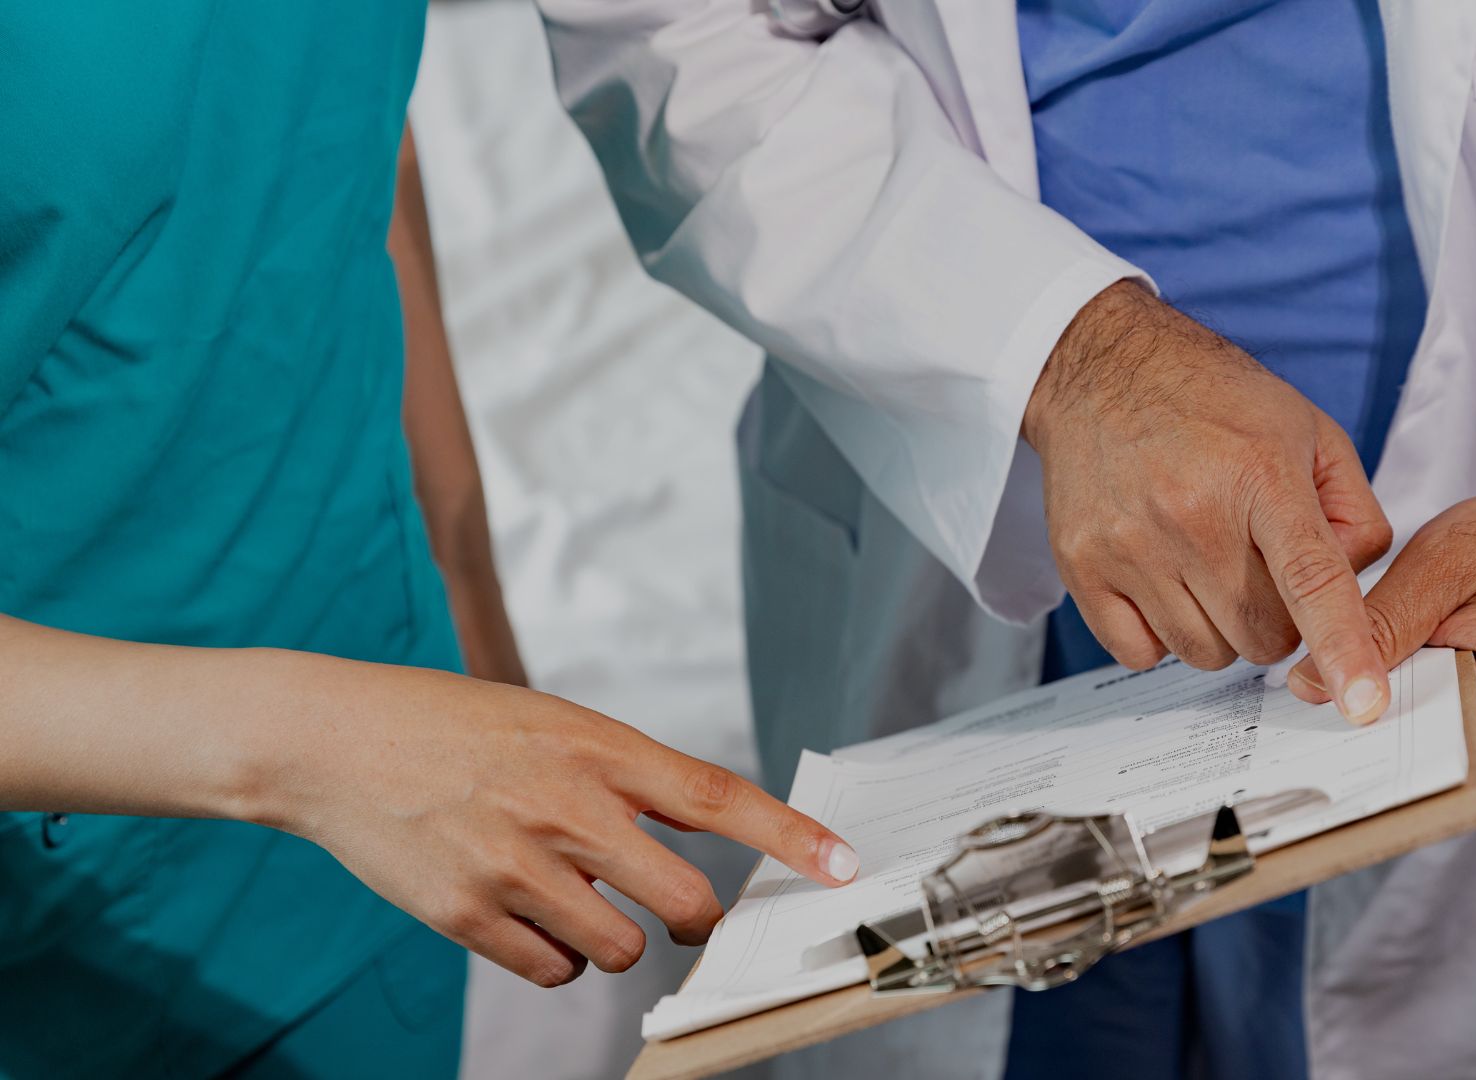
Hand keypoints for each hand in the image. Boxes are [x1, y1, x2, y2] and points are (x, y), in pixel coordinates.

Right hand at [251, 658, 857, 986]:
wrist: (334, 742)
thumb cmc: (455, 727)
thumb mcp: (555, 722)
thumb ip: (625, 775)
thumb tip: (693, 832)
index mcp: (597, 747)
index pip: (717, 795)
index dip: (789, 835)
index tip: (841, 863)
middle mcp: (566, 807)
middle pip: (684, 901)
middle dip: (694, 920)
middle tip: (677, 912)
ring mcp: (516, 867)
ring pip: (620, 950)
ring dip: (614, 939)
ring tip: (567, 895)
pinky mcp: (467, 916)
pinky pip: (554, 971)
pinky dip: (556, 957)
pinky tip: (525, 915)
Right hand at [1024, 281, 1394, 722]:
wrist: (1101, 369)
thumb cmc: (1212, 400)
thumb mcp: (1308, 429)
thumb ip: (1353, 510)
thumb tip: (1354, 587)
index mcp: (1260, 475)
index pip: (1313, 578)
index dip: (1345, 647)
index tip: (1364, 706)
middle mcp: (1192, 514)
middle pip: (1264, 637)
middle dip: (1278, 621)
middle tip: (1259, 569)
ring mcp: (1131, 545)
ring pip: (1206, 654)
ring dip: (1220, 630)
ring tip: (1207, 568)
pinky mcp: (1083, 567)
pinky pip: (1140, 654)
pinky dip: (1161, 636)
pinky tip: (1163, 581)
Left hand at [1287, 478, 1475, 774]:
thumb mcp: (1442, 564)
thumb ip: (1379, 626)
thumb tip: (1311, 684)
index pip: (1416, 743)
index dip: (1356, 726)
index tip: (1309, 711)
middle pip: (1418, 748)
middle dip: (1366, 716)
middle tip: (1320, 683)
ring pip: (1426, 739)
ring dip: (1390, 704)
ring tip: (1367, 665)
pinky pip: (1443, 725)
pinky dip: (1413, 698)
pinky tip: (1396, 668)